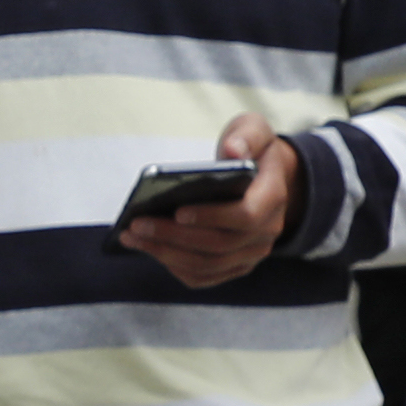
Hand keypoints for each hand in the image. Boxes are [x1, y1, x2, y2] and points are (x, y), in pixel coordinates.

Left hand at [120, 116, 296, 291]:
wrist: (262, 176)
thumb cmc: (251, 151)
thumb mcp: (254, 130)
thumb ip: (246, 136)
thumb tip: (232, 150)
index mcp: (272, 198)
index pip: (245, 216)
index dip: (211, 217)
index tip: (177, 210)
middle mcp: (266, 232)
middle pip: (218, 245)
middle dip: (174, 236)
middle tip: (137, 224)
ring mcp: (250, 254)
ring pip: (206, 265)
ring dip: (166, 253)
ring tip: (132, 235)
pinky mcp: (233, 266)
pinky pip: (201, 276)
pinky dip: (171, 265)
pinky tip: (146, 247)